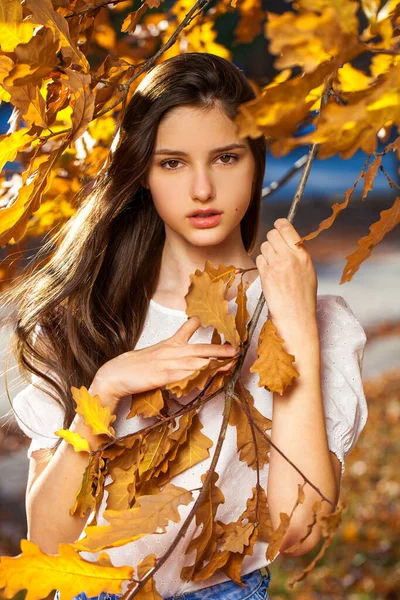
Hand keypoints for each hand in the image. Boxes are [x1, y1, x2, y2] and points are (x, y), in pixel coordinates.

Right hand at [91, 316, 236, 403]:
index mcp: (170, 343)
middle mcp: (171, 351)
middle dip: (219, 350)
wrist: (116, 374)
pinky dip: (197, 376)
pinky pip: (184, 375)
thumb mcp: (156, 351)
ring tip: (228, 364)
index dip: (205, 324)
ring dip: (213, 364)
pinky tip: (208, 376)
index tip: (222, 322)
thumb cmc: (136, 365)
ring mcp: (168, 363)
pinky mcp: (163, 376)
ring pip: (195, 362)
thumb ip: (172, 350)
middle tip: (234, 350)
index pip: (188, 328)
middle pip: (199, 349)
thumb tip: (188, 356)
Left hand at [255, 218, 317, 331]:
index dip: (280, 224)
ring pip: (264, 246)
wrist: (296, 316)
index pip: (287, 228)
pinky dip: (262, 264)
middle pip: (272, 234)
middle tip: (274, 247)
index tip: (278, 225)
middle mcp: (289, 257)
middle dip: (271, 238)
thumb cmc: (303, 296)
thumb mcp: (308, 270)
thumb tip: (286, 239)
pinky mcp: (265, 275)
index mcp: (302, 255)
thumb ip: (297, 253)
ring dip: (266, 252)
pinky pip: (259, 259)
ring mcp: (276, 266)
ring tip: (273, 264)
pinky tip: (269, 273)